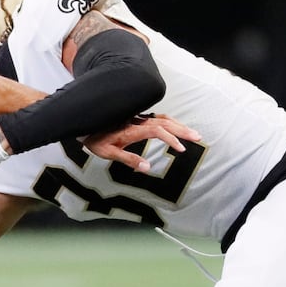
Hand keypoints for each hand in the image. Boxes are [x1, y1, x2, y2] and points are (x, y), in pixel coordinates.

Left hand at [82, 113, 200, 171]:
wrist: (86, 124)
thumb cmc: (96, 140)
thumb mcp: (109, 153)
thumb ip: (129, 159)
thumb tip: (147, 168)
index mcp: (134, 130)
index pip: (158, 132)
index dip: (171, 139)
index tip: (181, 149)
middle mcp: (139, 122)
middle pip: (166, 123)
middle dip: (183, 130)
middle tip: (198, 137)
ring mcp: (140, 119)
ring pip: (164, 119)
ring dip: (179, 126)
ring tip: (193, 133)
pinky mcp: (139, 119)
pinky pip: (159, 118)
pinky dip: (171, 123)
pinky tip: (177, 127)